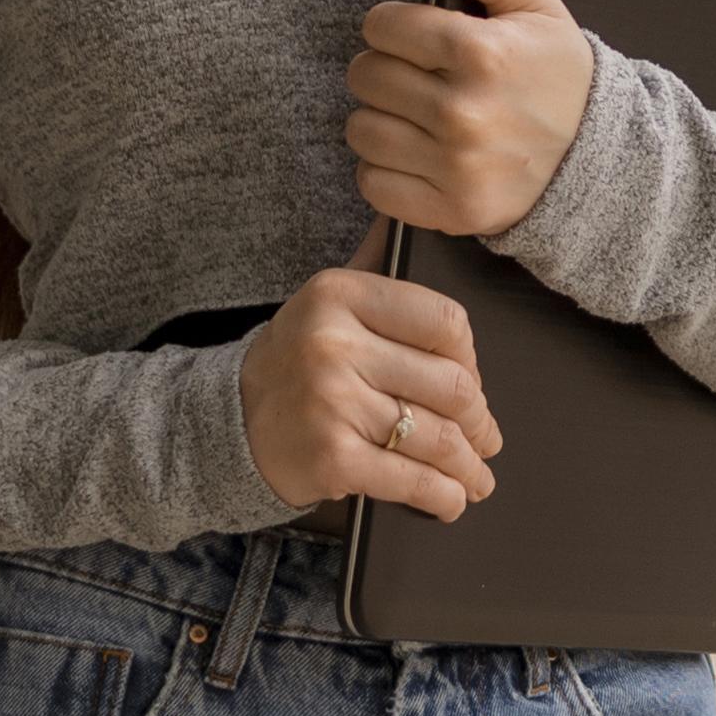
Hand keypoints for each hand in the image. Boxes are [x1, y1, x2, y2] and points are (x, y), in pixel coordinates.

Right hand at [241, 244, 501, 520]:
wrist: (227, 425)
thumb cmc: (294, 363)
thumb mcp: (325, 303)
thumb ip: (372, 264)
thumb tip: (406, 215)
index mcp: (340, 294)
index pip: (445, 322)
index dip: (473, 359)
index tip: (474, 380)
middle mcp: (335, 343)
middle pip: (450, 384)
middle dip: (480, 420)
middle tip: (487, 437)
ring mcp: (333, 402)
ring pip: (437, 436)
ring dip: (469, 465)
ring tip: (478, 475)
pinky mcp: (332, 457)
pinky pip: (411, 479)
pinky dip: (443, 496)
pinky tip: (453, 499)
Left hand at [348, 0, 598, 241]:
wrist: (599, 153)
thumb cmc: (556, 71)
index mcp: (482, 52)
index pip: (381, 25)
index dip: (395, 25)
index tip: (419, 38)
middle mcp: (465, 112)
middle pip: (365, 76)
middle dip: (386, 69)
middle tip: (421, 77)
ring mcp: (457, 166)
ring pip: (362, 130)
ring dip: (382, 119)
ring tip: (419, 116)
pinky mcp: (452, 209)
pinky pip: (373, 184)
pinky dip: (387, 170)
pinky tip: (420, 155)